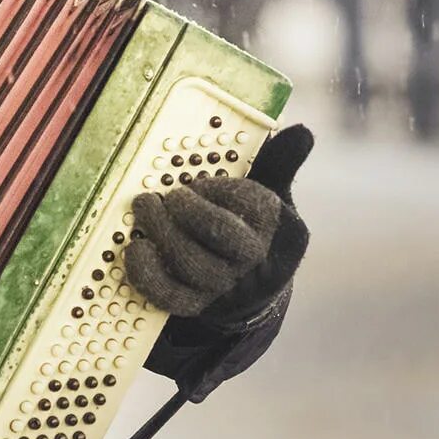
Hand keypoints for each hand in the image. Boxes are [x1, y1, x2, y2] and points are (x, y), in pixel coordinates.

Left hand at [124, 124, 312, 321]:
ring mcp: (225, 286)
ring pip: (193, 264)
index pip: (257, 205)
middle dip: (189, 210)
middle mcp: (255, 259)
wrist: (250, 282)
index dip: (223, 190)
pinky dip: (148, 273)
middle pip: (224, 236)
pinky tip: (136, 248)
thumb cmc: (252, 222)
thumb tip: (302, 133)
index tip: (201, 180)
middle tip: (167, 194)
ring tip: (146, 208)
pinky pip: (170, 296)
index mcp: (277, 226)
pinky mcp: (197, 305)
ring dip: (163, 232)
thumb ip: (280, 161)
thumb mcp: (270, 189)